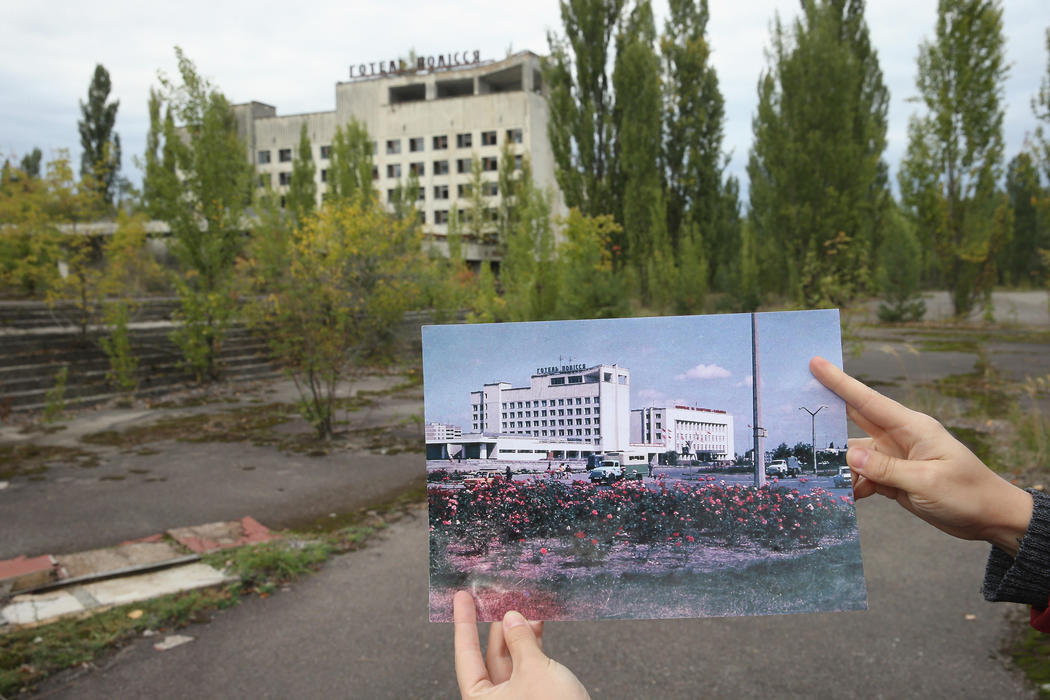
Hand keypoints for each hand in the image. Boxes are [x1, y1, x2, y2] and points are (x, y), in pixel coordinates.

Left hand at [453, 591, 589, 698]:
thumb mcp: (534, 670)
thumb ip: (520, 640)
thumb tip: (511, 617)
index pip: (466, 654)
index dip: (464, 623)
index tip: (461, 598)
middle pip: (489, 656)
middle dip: (498, 626)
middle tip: (501, 598)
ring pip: (511, 660)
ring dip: (518, 634)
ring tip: (526, 610)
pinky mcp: (534, 699)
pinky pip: (527, 668)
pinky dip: (531, 648)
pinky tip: (537, 628)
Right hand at [810, 356, 1032, 555]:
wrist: (990, 517)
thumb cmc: (967, 494)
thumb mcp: (927, 482)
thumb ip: (886, 470)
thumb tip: (850, 458)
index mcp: (912, 428)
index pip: (868, 401)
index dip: (839, 382)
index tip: (816, 363)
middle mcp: (899, 438)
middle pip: (855, 421)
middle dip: (828, 413)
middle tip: (795, 405)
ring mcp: (895, 457)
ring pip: (855, 457)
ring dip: (841, 468)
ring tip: (823, 479)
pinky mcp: (894, 477)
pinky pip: (864, 476)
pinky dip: (853, 486)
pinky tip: (845, 498)